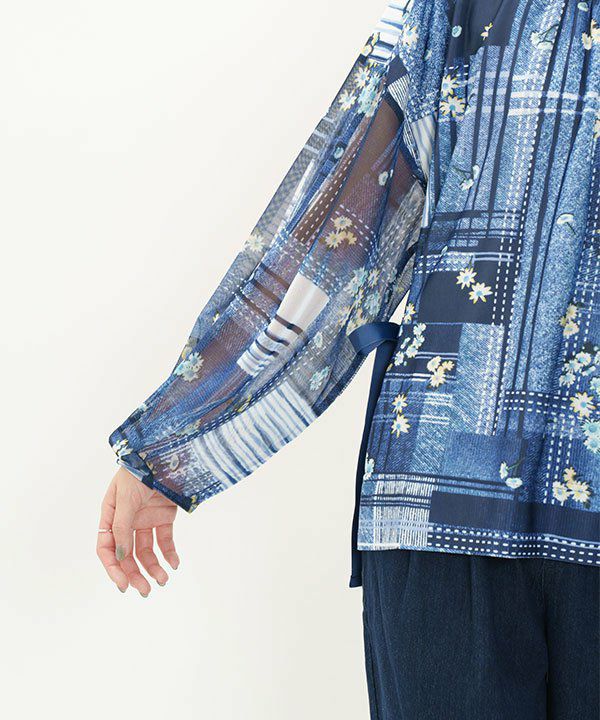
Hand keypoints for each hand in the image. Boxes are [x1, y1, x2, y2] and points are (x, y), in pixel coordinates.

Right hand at [97, 466, 179, 595]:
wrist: (165, 453)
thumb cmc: (139, 470)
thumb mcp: (126, 498)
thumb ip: (122, 526)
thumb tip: (120, 556)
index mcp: (111, 515)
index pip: (107, 548)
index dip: (113, 568)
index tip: (123, 585)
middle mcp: (127, 520)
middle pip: (127, 554)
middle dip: (135, 573)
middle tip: (145, 590)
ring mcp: (145, 519)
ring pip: (146, 551)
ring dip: (153, 567)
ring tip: (163, 580)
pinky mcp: (164, 517)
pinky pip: (165, 540)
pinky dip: (170, 553)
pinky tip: (174, 564)